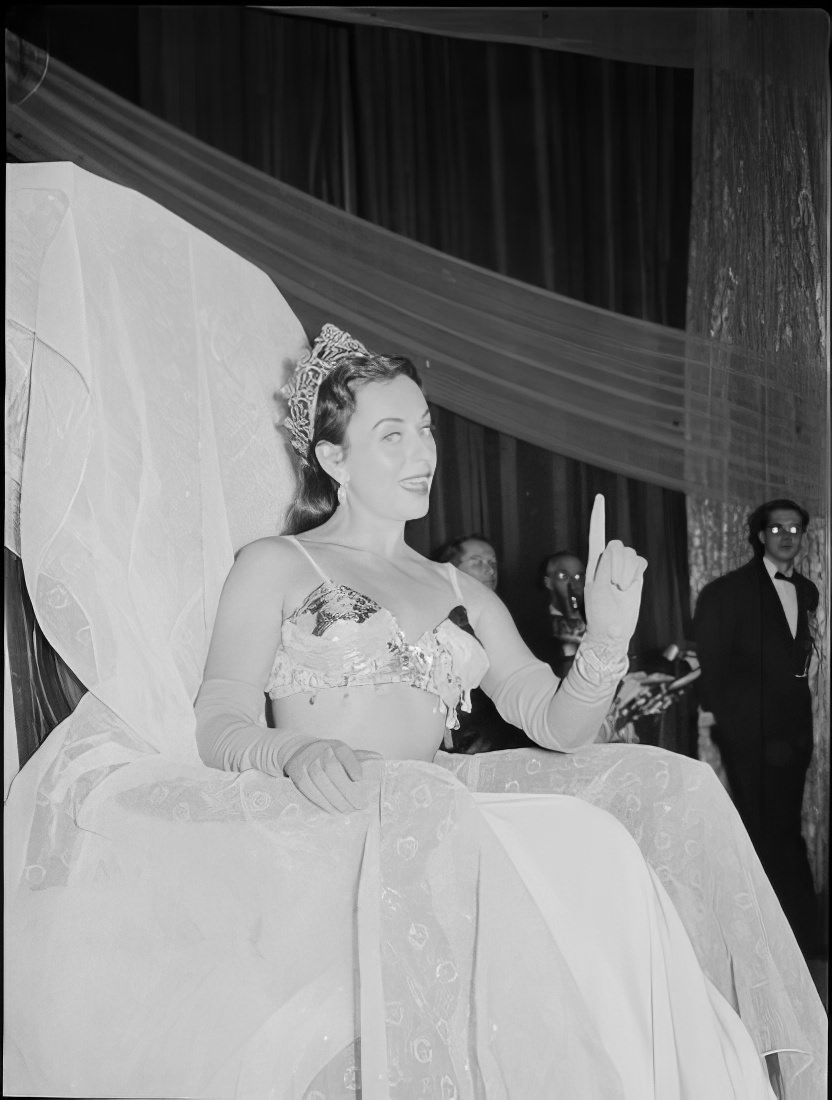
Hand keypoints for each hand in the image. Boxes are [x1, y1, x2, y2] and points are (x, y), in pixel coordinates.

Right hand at [282, 739, 381, 813]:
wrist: (298, 752)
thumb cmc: (328, 757)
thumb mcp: (343, 754)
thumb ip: (360, 757)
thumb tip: (379, 759)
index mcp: (335, 745)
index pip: (344, 752)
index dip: (352, 764)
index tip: (360, 779)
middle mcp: (320, 750)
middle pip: (332, 768)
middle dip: (346, 790)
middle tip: (359, 805)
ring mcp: (306, 760)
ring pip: (320, 780)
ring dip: (334, 798)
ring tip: (347, 810)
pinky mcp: (296, 772)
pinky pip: (308, 788)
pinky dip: (320, 801)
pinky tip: (331, 810)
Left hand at [583, 494, 646, 647]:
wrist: (613, 630)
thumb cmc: (600, 612)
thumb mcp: (596, 588)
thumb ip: (604, 566)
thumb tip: (614, 549)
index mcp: (594, 561)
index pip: (596, 533)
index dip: (599, 515)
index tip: (600, 497)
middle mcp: (609, 560)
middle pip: (617, 546)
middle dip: (616, 565)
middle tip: (612, 585)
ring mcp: (624, 567)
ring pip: (630, 554)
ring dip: (626, 572)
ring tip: (619, 589)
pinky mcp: (637, 574)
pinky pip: (641, 562)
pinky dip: (636, 574)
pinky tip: (629, 587)